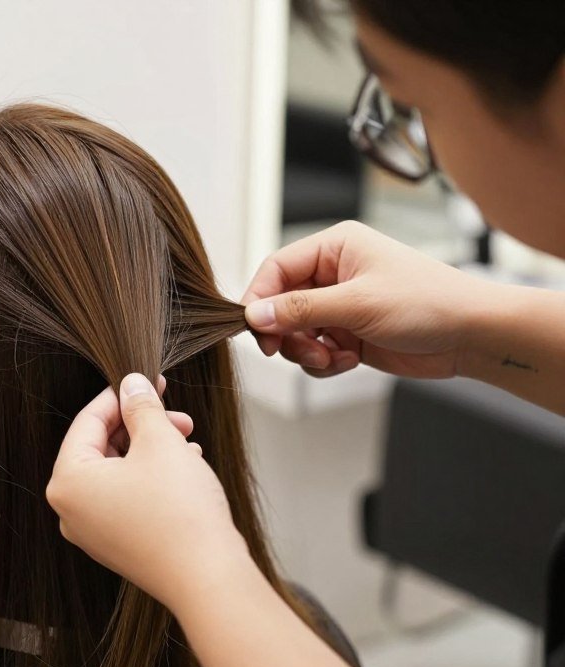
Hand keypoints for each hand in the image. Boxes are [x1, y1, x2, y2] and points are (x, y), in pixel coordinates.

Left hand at [46, 373, 251, 613]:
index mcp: (67, 482)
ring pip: (118, 473)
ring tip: (187, 442)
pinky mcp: (118, 546)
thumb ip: (141, 407)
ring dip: (152, 450)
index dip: (121, 396)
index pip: (88, 421)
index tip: (147, 381)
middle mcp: (71, 511)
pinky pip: (128, 498)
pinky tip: (187, 468)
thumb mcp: (159, 442)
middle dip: (141, 426)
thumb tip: (132, 384)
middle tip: (176, 415)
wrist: (207, 578)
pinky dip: (153, 478)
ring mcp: (93, 533)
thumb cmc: (179, 512)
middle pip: (102, 447)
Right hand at [241, 220, 491, 378]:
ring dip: (306, 352)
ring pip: (294, 333)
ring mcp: (339, 305)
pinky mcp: (348, 333)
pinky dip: (325, 362)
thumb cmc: (427, 303)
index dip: (259, 299)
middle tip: (293, 351)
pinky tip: (350, 361)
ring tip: (334, 357)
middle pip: (280, 304)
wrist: (471, 336)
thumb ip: (300, 309)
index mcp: (335, 247)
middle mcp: (333, 274)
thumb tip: (253, 314)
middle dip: (286, 334)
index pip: (276, 269)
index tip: (253, 329)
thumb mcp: (357, 304)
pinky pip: (314, 351)